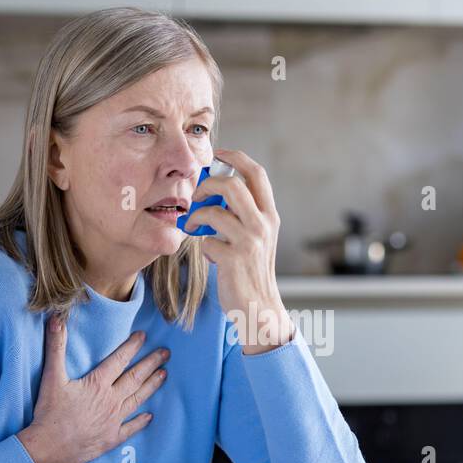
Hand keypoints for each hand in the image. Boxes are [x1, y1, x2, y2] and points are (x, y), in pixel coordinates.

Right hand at [17, 316, 169, 462]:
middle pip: (135, 378)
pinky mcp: (112, 437)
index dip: (132, 347)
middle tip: (166, 353)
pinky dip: (141, 421)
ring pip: (138, 399)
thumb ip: (56, 347)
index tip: (144, 336)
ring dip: (152, 386)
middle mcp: (111, 400)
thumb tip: (56, 320)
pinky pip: (131, 428)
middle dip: (151, 363)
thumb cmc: (51, 413)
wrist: (52, 448)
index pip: (119, 360)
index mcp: (98, 384)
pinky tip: (149, 416)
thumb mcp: (51, 377)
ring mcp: (114, 420)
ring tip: (164, 375)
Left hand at [183, 148, 293, 353]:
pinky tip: (210, 256)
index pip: (256, 174)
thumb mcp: (257, 238)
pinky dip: (203, 246)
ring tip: (193, 226)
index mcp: (270, 215)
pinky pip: (207, 240)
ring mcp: (250, 241)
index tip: (217, 154)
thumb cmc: (252, 271)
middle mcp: (263, 225)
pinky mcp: (234, 259)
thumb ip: (243, 214)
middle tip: (197, 195)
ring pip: (215, 211)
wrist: (260, 308)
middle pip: (233, 184)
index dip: (236, 157)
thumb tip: (215, 192)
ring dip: (197, 216)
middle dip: (208, 184)